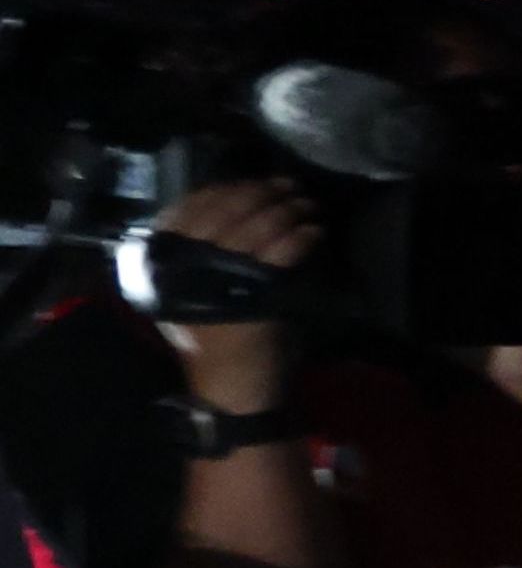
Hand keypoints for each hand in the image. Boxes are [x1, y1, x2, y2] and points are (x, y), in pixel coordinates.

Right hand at [151, 180, 316, 410]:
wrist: (228, 385)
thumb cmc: (214, 335)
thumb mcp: (188, 290)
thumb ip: (194, 253)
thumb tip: (228, 203)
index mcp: (162, 265)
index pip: (186, 210)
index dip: (222, 190)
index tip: (249, 181)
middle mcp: (183, 269)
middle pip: (223, 214)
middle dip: (260, 193)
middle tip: (288, 184)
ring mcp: (215, 282)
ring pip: (254, 230)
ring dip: (286, 211)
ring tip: (306, 205)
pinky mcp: (250, 296)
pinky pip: (278, 254)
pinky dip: (299, 238)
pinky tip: (313, 232)